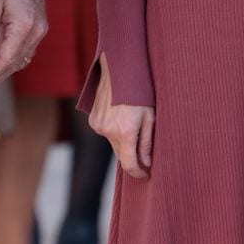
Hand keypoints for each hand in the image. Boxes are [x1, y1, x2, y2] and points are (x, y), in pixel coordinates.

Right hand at [88, 53, 154, 179]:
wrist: (119, 69)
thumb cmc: (140, 91)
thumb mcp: (151, 116)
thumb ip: (147, 142)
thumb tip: (147, 163)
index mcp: (125, 132)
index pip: (129, 164)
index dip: (138, 173)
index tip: (146, 175)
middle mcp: (108, 131)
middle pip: (121, 155)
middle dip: (133, 156)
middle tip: (145, 151)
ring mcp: (98, 125)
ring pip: (113, 144)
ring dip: (123, 141)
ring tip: (132, 124)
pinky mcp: (93, 119)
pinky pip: (105, 133)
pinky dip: (113, 131)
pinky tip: (121, 117)